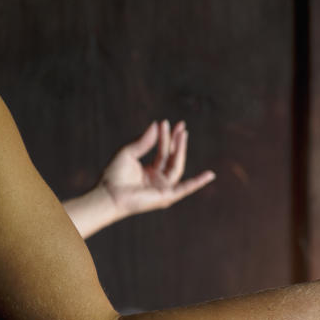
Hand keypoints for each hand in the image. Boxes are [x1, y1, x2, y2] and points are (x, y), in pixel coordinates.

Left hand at [99, 119, 215, 217]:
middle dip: (177, 141)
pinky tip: (210, 175)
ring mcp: (163, 188)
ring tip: (183, 132)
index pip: (162, 153)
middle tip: (181, 125)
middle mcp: (158, 180)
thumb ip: (144, 141)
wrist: (109, 194)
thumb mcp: (128, 152)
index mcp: (149, 172)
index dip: (165, 138)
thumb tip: (156, 125)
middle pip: (172, 158)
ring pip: (177, 166)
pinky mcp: (166, 196)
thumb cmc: (113, 176)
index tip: (165, 123)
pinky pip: (185, 188)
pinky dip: (198, 183)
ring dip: (181, 150)